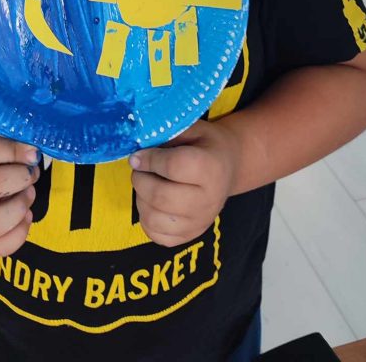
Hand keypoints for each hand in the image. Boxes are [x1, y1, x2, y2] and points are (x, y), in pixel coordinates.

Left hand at [129, 119, 241, 247]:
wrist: (228, 168)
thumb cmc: (206, 145)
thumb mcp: (192, 129)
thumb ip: (168, 135)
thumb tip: (138, 147)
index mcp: (211, 168)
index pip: (173, 167)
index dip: (149, 160)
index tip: (137, 155)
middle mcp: (209, 200)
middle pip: (161, 196)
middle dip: (140, 180)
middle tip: (138, 169)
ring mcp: (200, 222)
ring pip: (154, 218)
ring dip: (140, 199)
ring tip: (145, 185)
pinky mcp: (190, 236)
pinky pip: (156, 235)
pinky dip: (146, 219)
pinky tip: (151, 203)